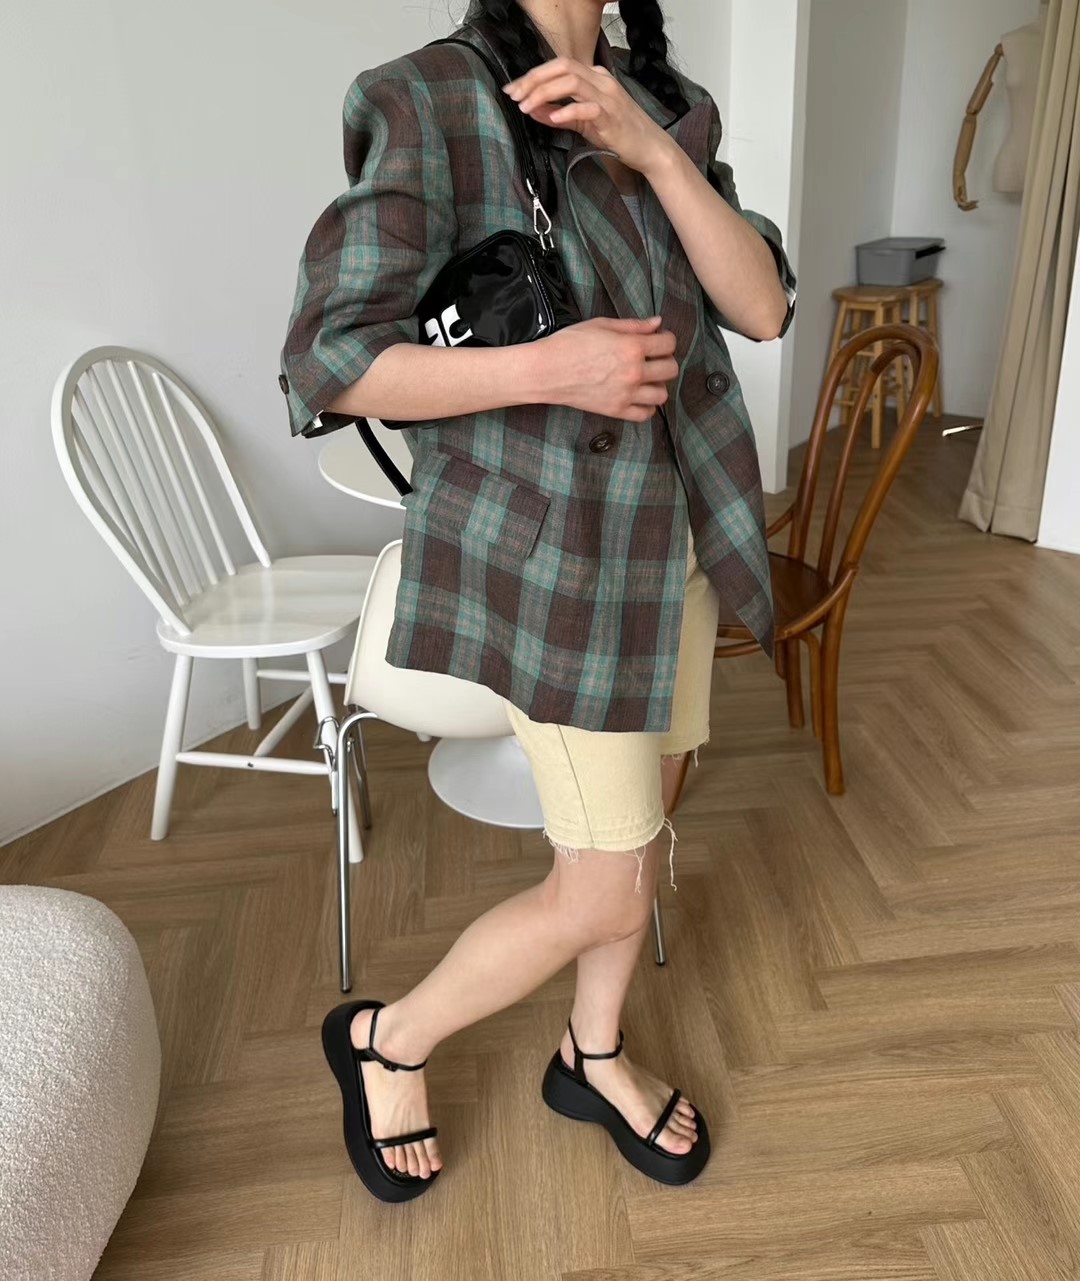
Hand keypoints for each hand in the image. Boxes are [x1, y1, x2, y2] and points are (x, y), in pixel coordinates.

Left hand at [503, 56, 673, 176]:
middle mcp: (600, 80)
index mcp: (594, 77)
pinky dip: (567, 110)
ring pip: (571, 81)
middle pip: (563, 66)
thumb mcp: (583, 122)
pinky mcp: (611, 115)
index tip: (514, 89)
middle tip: (515, 95)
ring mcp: (607, 96)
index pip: (559, 65)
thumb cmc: (618, 134)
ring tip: (527, 106)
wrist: (649, 147)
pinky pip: (587, 107)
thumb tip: (533, 109)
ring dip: (544, 92)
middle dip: (534, 79)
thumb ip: (559, 114)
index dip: (533, 75)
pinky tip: (552, 117)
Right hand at [539, 315, 678, 421]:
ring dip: (658, 385)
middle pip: (671, 370)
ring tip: (646, 379)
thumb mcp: (602, 325)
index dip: (666, 339)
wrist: (547, 371)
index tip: (658, 340)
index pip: (668, 344)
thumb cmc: (570, 343)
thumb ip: (633, 325)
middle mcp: (634, 372)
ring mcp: (626, 394)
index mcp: (632, 347)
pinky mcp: (616, 410)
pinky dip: (647, 406)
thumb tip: (657, 323)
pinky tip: (638, 397)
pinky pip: (645, 414)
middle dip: (665, 361)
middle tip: (653, 359)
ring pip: (662, 395)